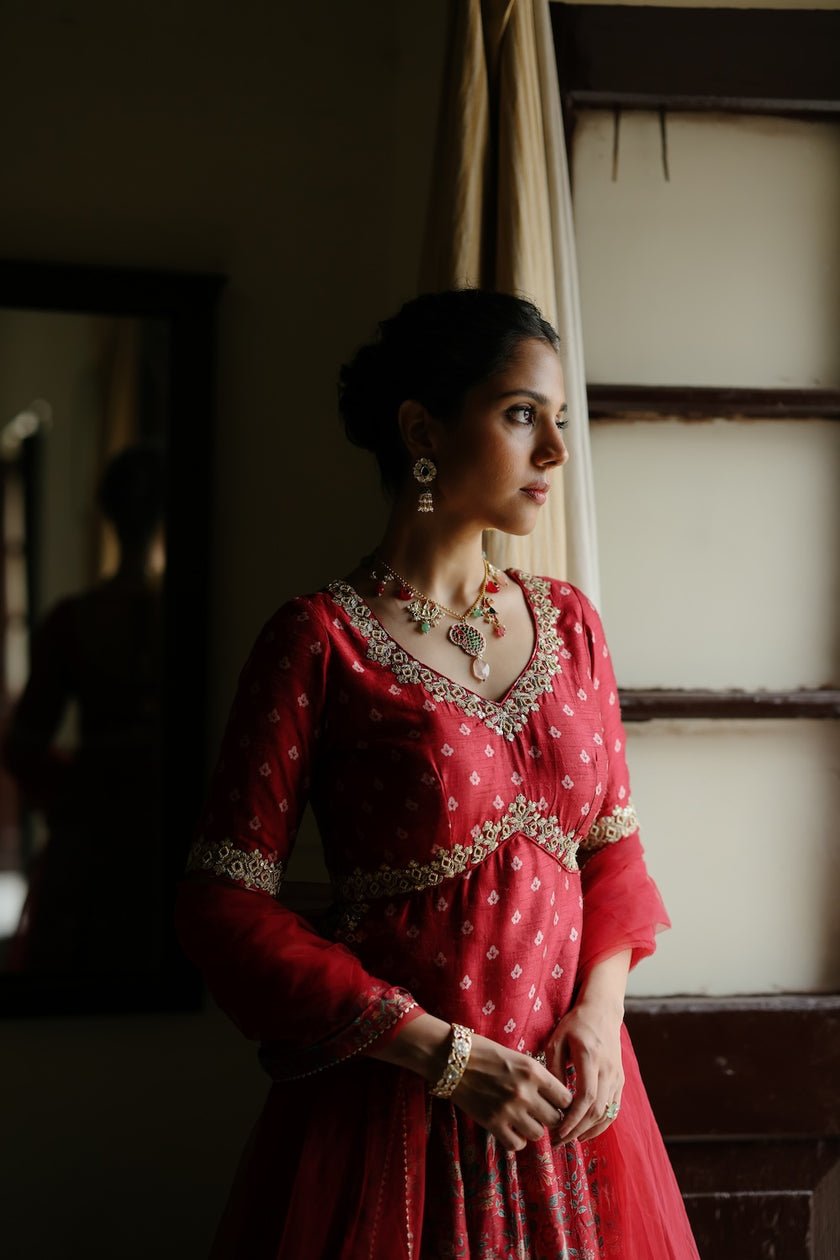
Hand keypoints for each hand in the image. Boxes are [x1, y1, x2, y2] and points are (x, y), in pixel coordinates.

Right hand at [368, 1014, 571, 1151]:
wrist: (451, 1058)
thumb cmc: (485, 1052)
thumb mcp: (518, 1057)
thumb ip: (537, 1077)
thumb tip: (555, 1097)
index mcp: (533, 1071)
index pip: (566, 1098)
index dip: (563, 1103)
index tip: (557, 1103)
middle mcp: (525, 1092)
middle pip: (555, 1119)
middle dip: (551, 1117)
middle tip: (542, 1113)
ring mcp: (509, 1110)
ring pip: (538, 1134)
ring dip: (533, 1128)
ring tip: (525, 1120)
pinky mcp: (492, 1123)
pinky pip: (516, 1144)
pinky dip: (516, 1140)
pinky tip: (511, 1130)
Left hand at [545, 998, 624, 1142]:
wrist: (603, 1012)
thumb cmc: (575, 1025)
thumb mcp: (556, 1040)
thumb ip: (553, 1068)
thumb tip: (550, 1099)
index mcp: (590, 1057)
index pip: (586, 1096)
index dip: (573, 1118)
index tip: (557, 1131)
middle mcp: (607, 1069)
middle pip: (597, 1110)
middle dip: (577, 1130)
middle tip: (557, 1141)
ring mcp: (617, 1076)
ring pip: (607, 1113)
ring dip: (588, 1130)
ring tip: (568, 1139)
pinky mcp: (620, 1080)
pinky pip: (614, 1109)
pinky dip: (600, 1124)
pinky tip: (585, 1131)